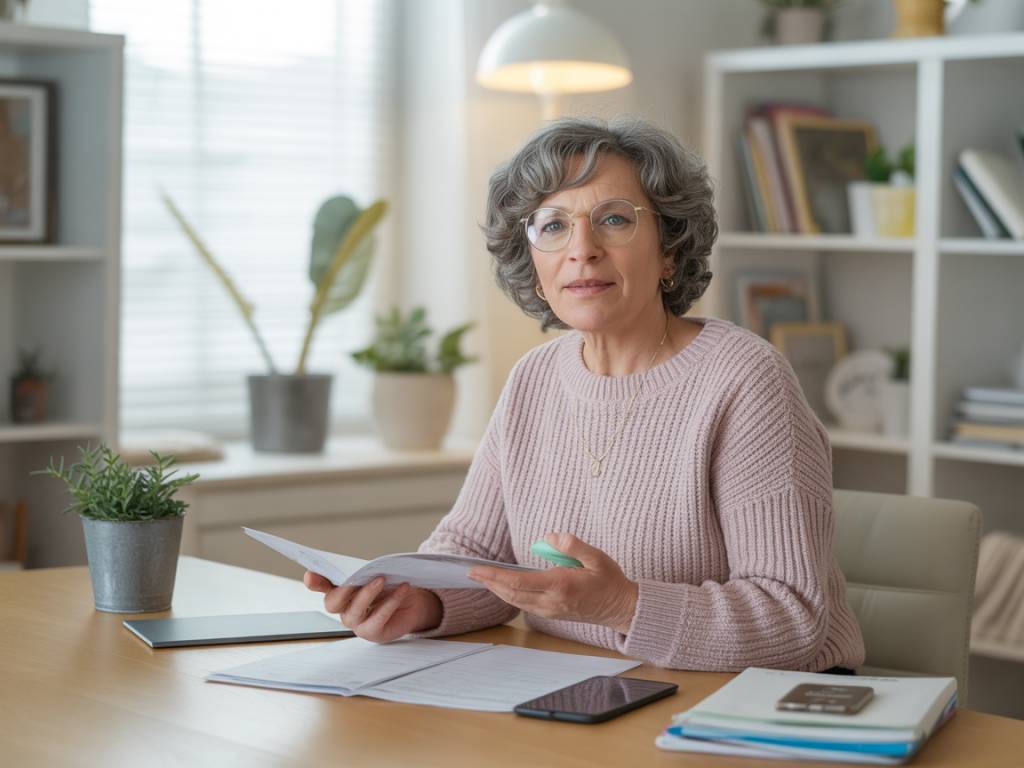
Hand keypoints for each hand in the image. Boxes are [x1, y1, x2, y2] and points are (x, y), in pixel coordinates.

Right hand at [303, 572, 442, 642]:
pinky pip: (378, 618)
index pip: (321, 586)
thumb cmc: (390, 585)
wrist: (413, 602)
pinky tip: (401, 589)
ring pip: (354, 611)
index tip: (310, 576)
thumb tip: (358, 567)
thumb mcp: (375, 572)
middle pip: (332, 603)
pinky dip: (390, 602)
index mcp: (339, 591)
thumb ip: (361, 570)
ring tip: (382, 579)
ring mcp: (356, 623)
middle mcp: (343, 609)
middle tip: (355, 576)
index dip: (314, 582)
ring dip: (368, 593)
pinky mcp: (373, 632)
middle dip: (342, 589)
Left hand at [467, 533, 638, 633]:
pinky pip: (524, 605)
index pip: (518, 582)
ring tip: (482, 577)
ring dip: (497, 590)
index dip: (494, 576)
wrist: (621, 608)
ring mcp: (551, 611)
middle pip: (511, 594)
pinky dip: (509, 595)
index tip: (476, 569)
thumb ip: (572, 545)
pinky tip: (503, 587)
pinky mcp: (552, 614)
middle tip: (470, 571)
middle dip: (489, 583)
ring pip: (515, 601)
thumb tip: (548, 537)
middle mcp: (552, 602)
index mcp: (560, 586)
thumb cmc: (609, 580)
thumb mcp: (596, 557)